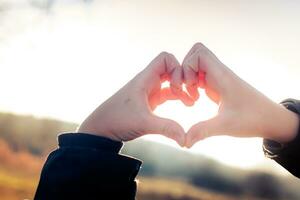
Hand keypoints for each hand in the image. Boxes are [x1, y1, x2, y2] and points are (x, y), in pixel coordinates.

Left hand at [78, 52, 193, 145]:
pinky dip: (177, 97)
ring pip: (171, 82)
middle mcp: (148, 82)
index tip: (180, 85)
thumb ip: (166, 128)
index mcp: (145, 79)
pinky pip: (168, 93)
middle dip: (183, 79)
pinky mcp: (149, 102)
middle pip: (171, 69)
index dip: (177, 67)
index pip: (165, 58)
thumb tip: (185, 139)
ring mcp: (149, 91)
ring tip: (191, 103)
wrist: (102, 129)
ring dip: (182, 90)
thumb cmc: (117, 120)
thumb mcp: (143, 123)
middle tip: (191, 94)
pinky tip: (185, 106)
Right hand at [183, 43, 298, 146]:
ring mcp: (218, 79)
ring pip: (196, 65)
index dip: (188, 66)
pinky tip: (196, 99)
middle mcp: (219, 73)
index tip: (191, 86)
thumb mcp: (225, 126)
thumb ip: (203, 131)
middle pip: (196, 54)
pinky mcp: (218, 86)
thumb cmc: (253, 119)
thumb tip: (184, 142)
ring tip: (192, 97)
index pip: (199, 53)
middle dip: (184, 70)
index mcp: (222, 76)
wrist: (271, 119)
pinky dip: (193, 85)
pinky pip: (200, 76)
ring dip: (188, 78)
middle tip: (187, 89)